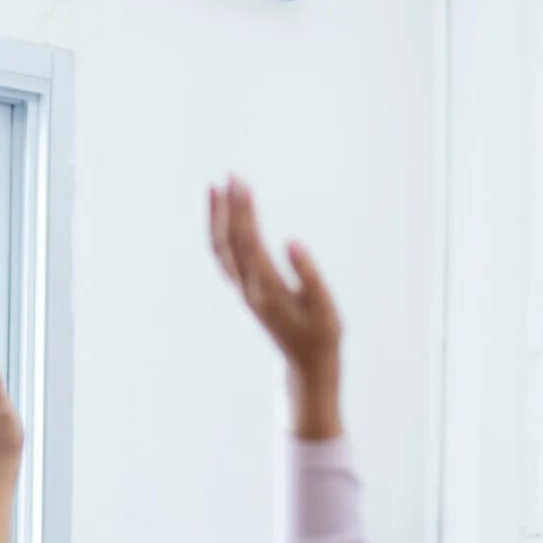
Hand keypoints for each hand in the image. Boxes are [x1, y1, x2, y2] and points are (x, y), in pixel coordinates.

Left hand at [208, 177, 341, 438]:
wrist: (305, 368)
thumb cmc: (321, 338)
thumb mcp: (326, 309)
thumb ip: (309, 275)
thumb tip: (291, 241)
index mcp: (268, 290)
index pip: (248, 243)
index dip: (243, 213)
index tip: (242, 184)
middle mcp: (249, 290)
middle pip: (230, 243)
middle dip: (229, 208)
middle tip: (231, 175)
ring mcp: (244, 292)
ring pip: (221, 251)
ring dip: (216, 219)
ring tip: (216, 188)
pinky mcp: (246, 293)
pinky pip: (225, 258)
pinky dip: (220, 234)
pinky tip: (224, 216)